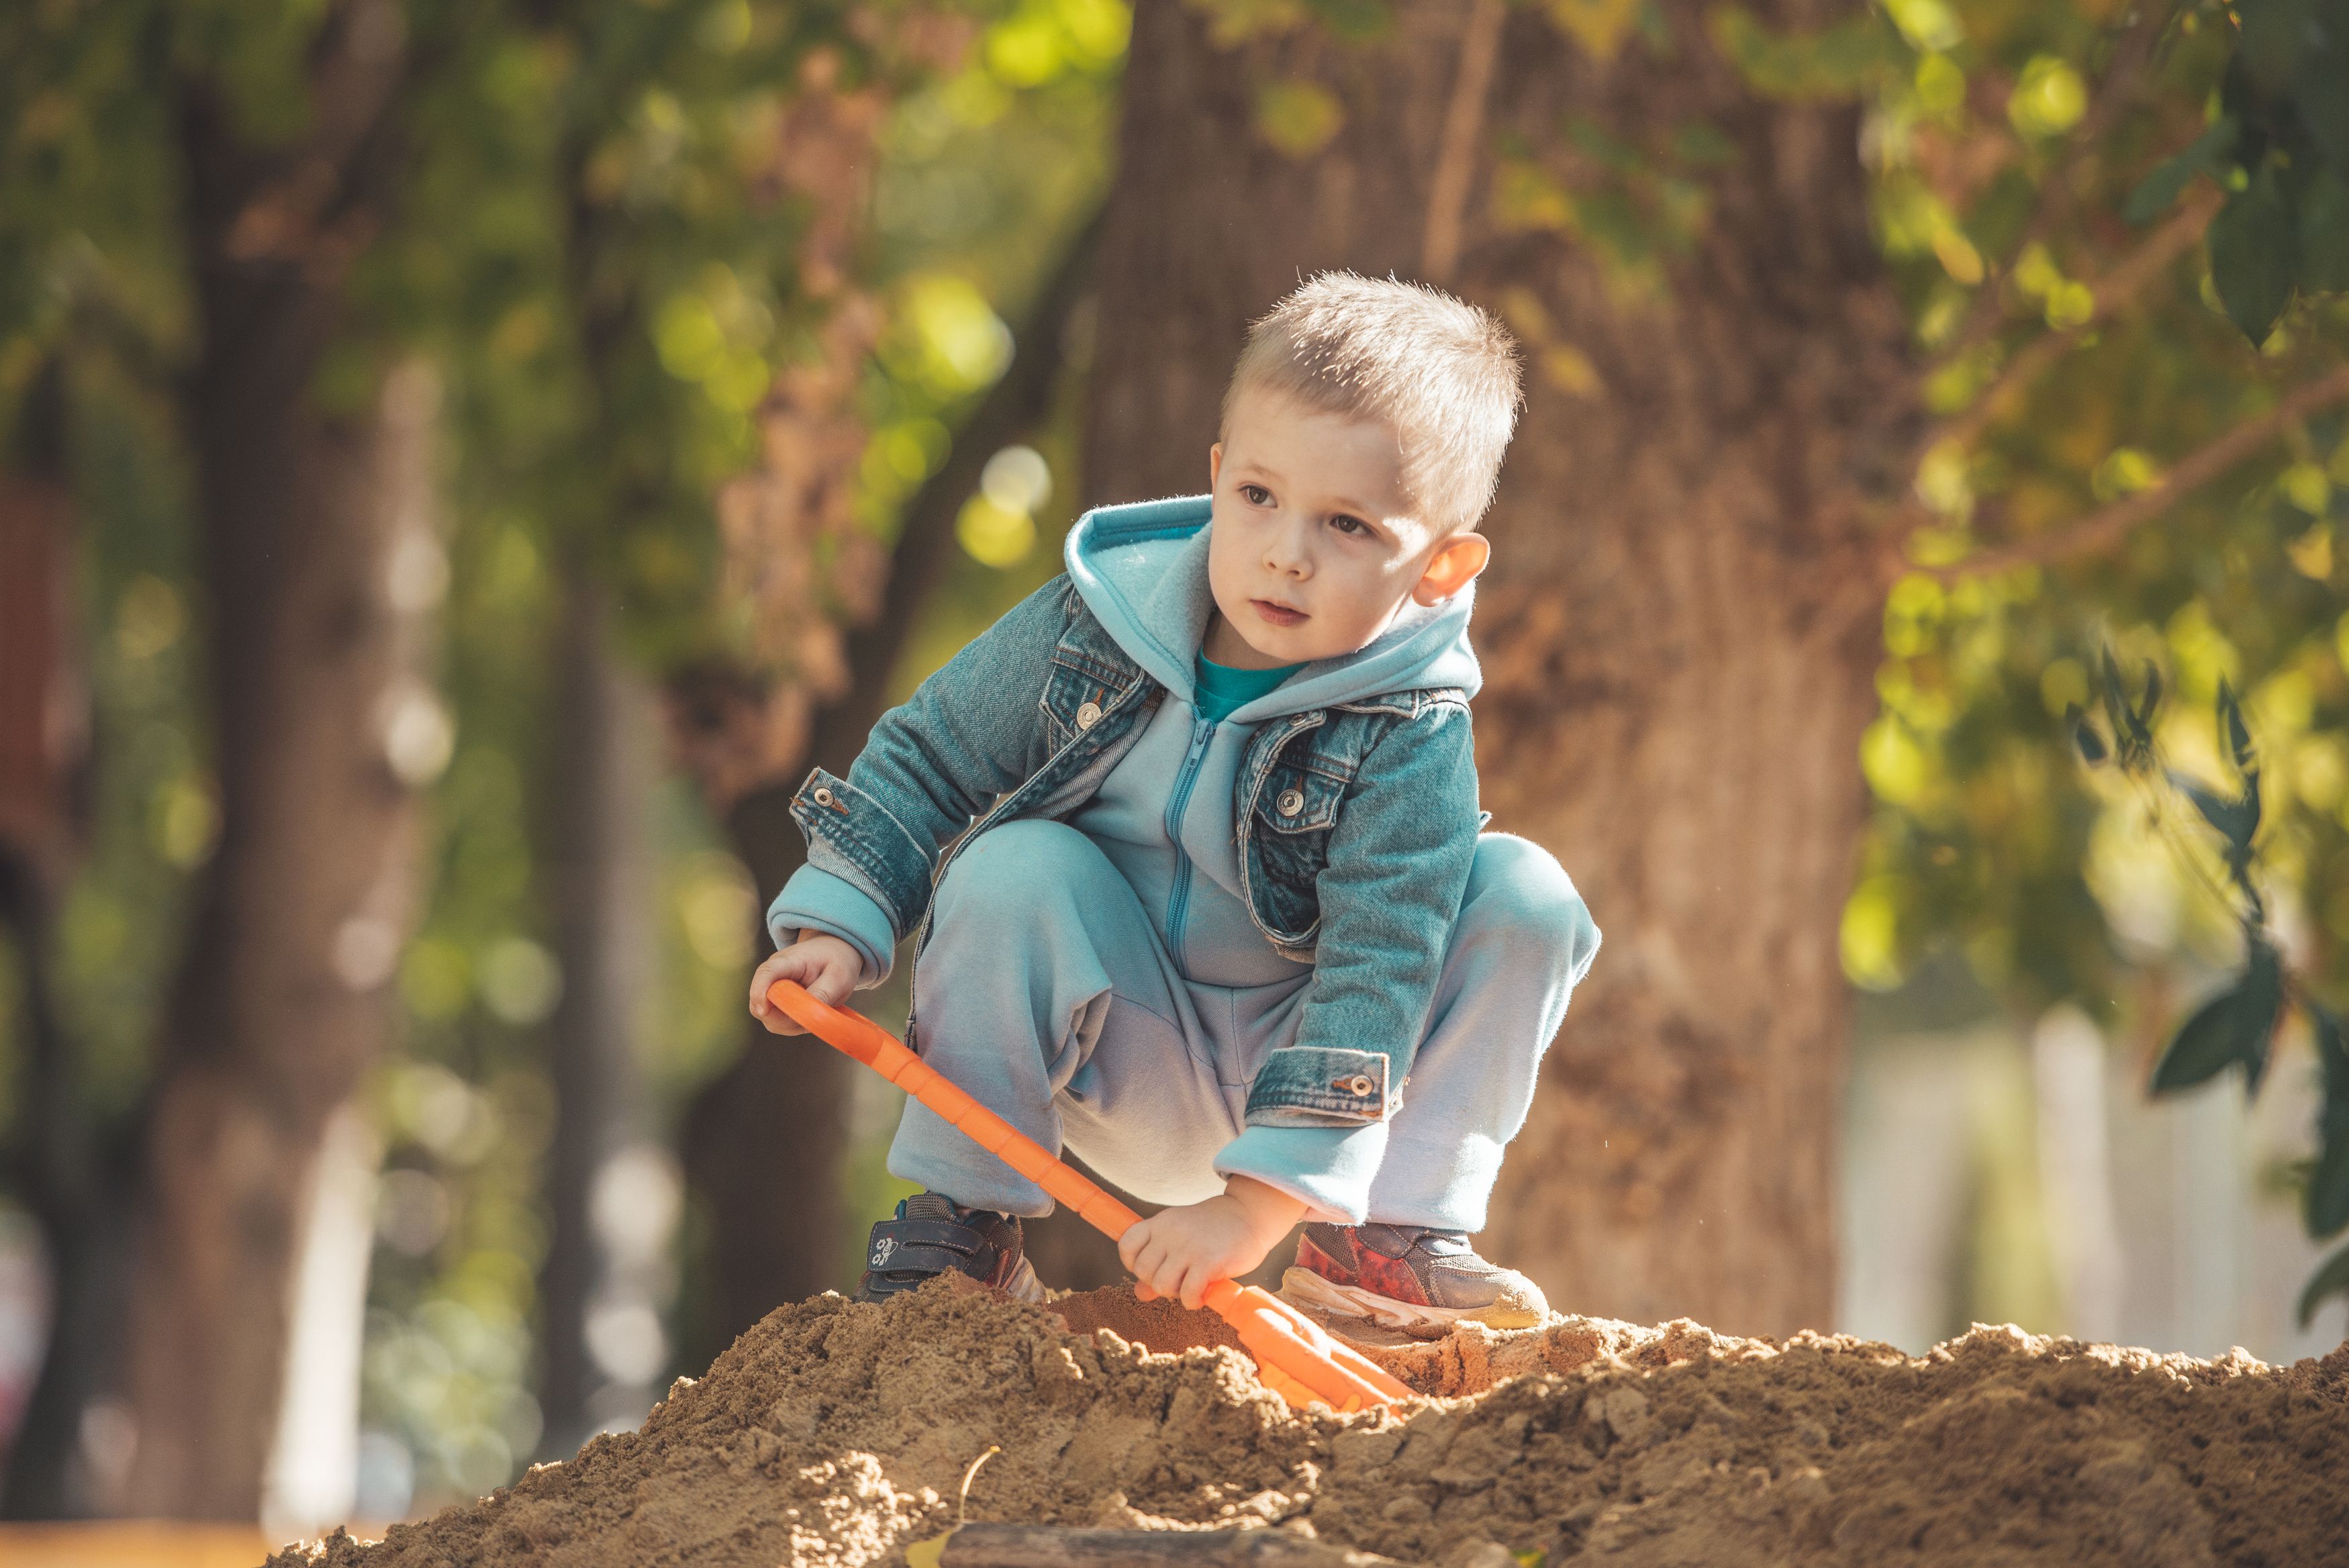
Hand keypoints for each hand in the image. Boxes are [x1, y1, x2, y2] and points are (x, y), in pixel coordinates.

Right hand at [748, 933, 861, 1035]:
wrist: (832, 953)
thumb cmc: (836, 961)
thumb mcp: (839, 976)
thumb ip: (823, 994)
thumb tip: (808, 1016)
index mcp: (790, 960)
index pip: (767, 972)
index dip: (759, 991)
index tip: (763, 1011)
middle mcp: (774, 975)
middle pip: (762, 1002)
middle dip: (784, 1019)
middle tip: (813, 1014)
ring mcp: (771, 989)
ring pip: (768, 1018)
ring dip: (791, 1024)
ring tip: (814, 1010)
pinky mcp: (774, 1004)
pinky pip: (776, 1023)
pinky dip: (792, 1026)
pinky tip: (808, 1014)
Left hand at [1118, 1175, 1308, 1309]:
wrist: (1250, 1214)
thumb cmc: (1214, 1229)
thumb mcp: (1181, 1237)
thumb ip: (1160, 1261)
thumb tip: (1140, 1293)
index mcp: (1161, 1222)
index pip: (1126, 1245)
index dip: (1134, 1264)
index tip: (1154, 1269)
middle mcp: (1170, 1232)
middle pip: (1143, 1271)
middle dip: (1158, 1283)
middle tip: (1179, 1280)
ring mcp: (1188, 1246)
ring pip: (1161, 1285)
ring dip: (1176, 1293)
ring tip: (1192, 1286)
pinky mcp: (1208, 1261)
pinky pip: (1187, 1294)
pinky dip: (1192, 1301)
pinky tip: (1203, 1294)